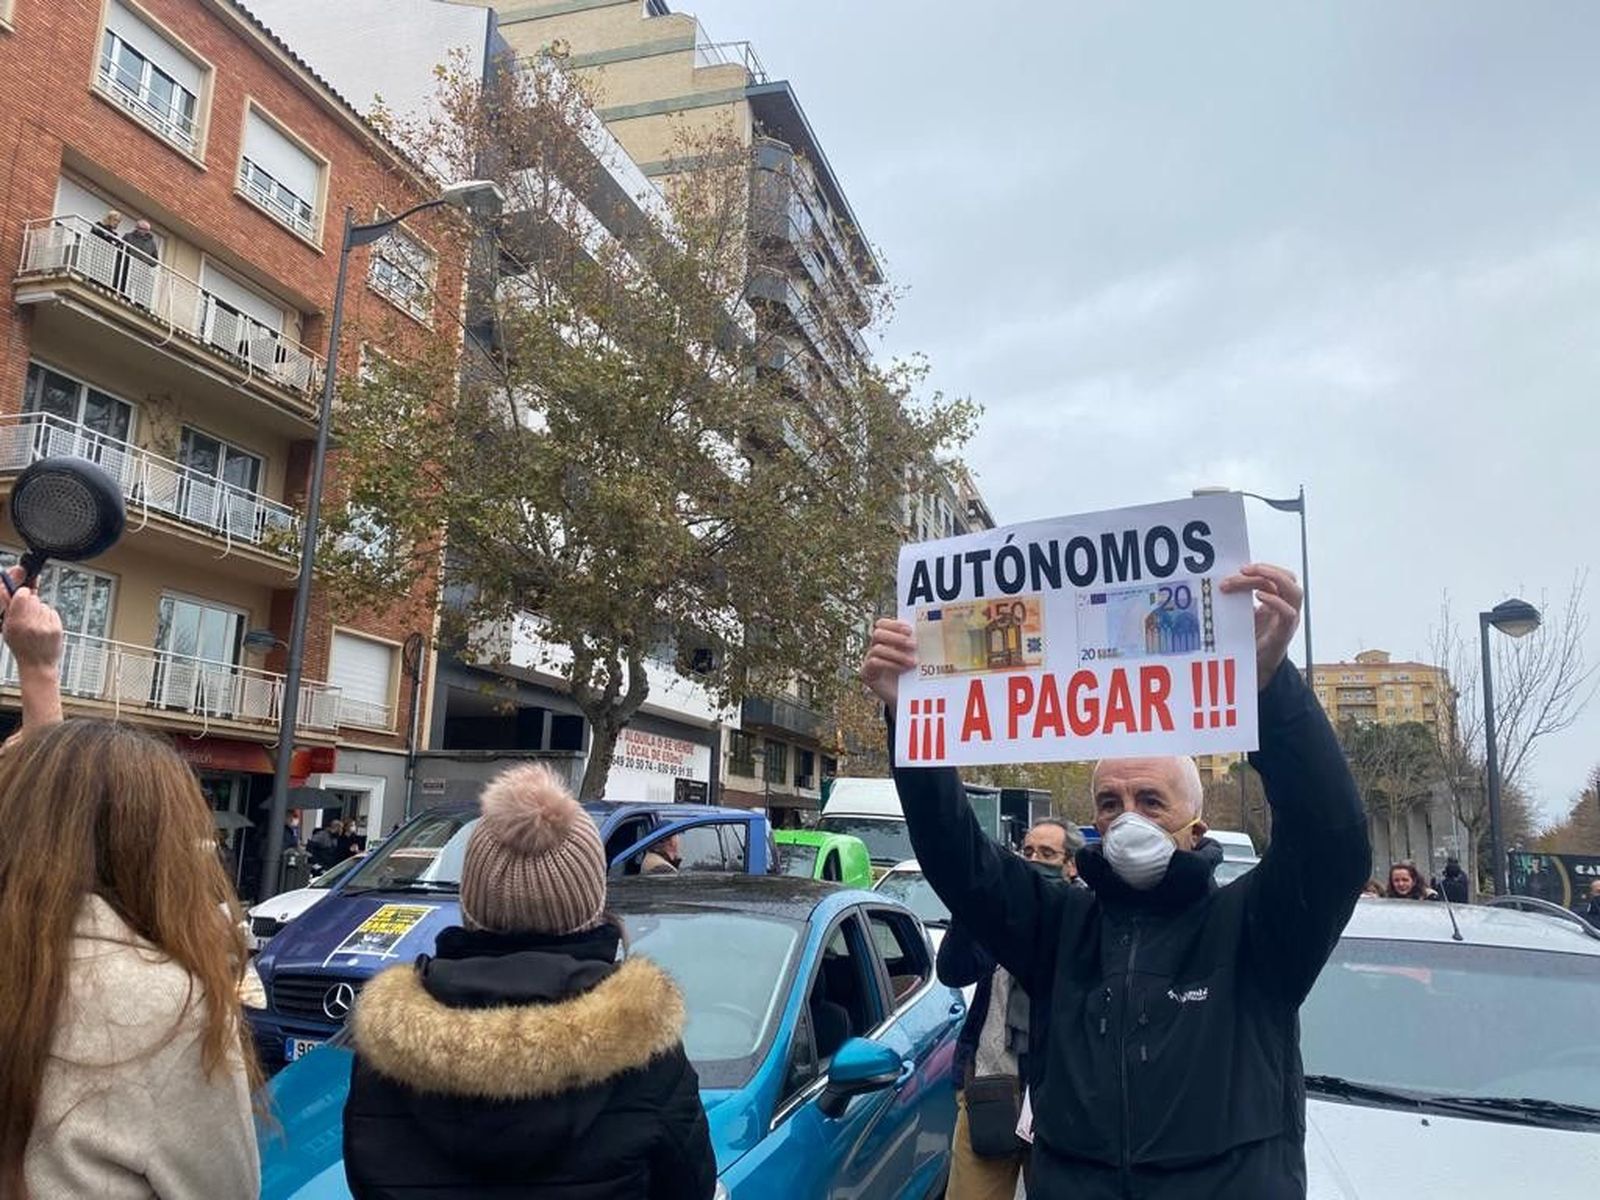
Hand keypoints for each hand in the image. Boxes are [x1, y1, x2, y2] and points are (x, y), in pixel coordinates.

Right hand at [1, 566, 63, 674]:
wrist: (38, 665)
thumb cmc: (21, 647)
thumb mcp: (8, 630)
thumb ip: (9, 610)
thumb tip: (7, 591)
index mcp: (16, 623)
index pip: (22, 595)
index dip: (22, 593)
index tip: (22, 595)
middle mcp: (31, 624)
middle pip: (34, 599)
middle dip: (31, 603)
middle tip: (28, 613)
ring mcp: (46, 626)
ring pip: (44, 605)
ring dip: (40, 611)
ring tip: (36, 624)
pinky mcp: (57, 628)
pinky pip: (53, 612)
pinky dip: (49, 617)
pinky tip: (44, 627)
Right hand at [860, 618, 915, 709]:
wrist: (906, 702)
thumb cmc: (914, 676)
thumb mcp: (917, 658)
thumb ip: (918, 647)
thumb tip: (931, 633)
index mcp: (886, 640)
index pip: (882, 624)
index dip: (895, 625)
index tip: (910, 630)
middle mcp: (875, 647)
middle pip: (878, 633)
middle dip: (896, 637)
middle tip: (914, 645)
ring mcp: (869, 660)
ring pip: (877, 648)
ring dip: (897, 654)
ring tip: (913, 662)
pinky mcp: (867, 674)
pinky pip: (874, 663)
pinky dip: (890, 664)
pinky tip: (903, 669)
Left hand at [1219, 563, 1301, 691]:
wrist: (1255, 669)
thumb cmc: (1250, 642)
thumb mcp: (1243, 615)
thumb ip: (1240, 599)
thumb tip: (1222, 581)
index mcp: (1277, 601)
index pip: (1276, 577)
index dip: (1260, 569)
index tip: (1239, 568)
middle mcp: (1287, 607)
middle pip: (1288, 579)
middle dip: (1268, 569)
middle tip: (1244, 569)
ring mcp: (1288, 620)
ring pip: (1294, 591)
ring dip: (1274, 578)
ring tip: (1251, 575)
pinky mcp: (1284, 633)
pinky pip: (1288, 612)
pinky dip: (1275, 601)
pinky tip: (1259, 596)